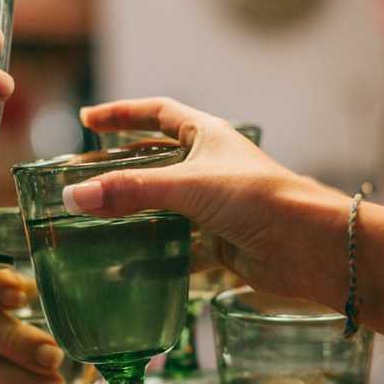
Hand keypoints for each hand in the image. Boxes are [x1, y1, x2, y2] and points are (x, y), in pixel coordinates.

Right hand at [67, 98, 352, 310]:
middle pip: (157, 162)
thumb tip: (74, 197)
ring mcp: (216, 207)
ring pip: (165, 207)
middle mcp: (211, 167)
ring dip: (134, 215)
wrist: (309, 246)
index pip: (158, 114)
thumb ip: (132, 191)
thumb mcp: (189, 187)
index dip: (123, 114)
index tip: (88, 120)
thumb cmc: (260, 199)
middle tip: (82, 179)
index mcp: (208, 136)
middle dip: (121, 170)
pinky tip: (126, 268)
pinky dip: (154, 257)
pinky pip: (178, 247)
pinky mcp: (221, 242)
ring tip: (94, 223)